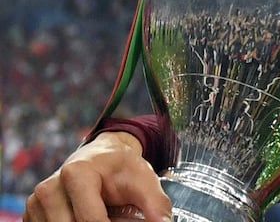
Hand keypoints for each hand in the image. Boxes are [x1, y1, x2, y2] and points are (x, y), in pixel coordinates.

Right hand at [25, 131, 170, 221]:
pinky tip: (86, 218)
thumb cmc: (122, 167)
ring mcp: (35, 203)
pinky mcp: (31, 215)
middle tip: (117, 215)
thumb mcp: (144, 180)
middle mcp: (49, 188)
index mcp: (76, 174)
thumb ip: (156, 205)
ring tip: (107, 215)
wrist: (101, 156)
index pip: (90, 221)